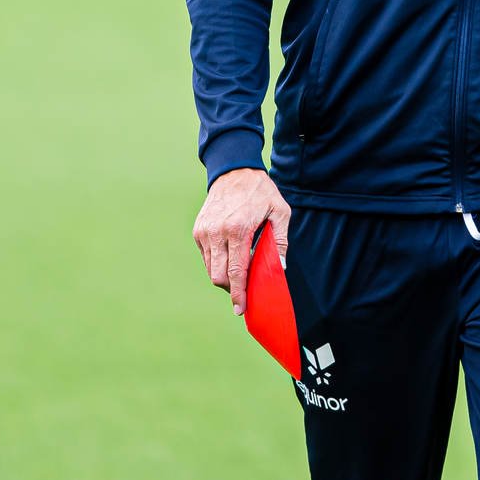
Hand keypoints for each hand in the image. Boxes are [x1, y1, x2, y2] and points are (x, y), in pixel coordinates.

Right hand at [192, 167, 290, 316]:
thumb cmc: (260, 191)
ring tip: (239, 271)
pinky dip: (217, 262)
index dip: (238, 293)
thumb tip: (279, 268)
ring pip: (210, 268)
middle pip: (219, 276)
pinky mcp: (198, 230)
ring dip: (224, 276)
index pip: (236, 271)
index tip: (240, 309)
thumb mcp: (280, 212)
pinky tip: (230, 255)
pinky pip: (206, 257)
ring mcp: (205, 231)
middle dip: (231, 288)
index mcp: (238, 229)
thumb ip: (280, 241)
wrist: (234, 170)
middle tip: (244, 290)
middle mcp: (217, 232)